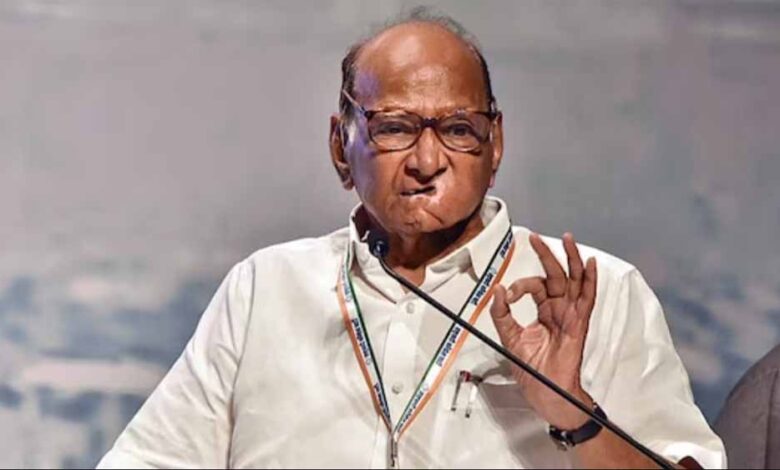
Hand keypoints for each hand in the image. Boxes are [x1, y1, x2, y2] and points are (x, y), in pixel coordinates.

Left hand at [489, 232, 597, 428]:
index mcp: (544, 311)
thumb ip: (502, 314)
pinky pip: (587, 299)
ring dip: (571, 259)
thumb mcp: (510, 338)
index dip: (519, 285)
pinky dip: (590, 281)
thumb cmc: (533, 370)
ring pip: (574, 281)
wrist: (546, 393)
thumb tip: (497, 290)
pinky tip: (589, 264)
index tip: (506, 295)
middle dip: (546, 255)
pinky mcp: (579, 324)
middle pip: (555, 276)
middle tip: (535, 238)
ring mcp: (571, 315)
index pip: (533, 286)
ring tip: (567, 239)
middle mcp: (559, 309)